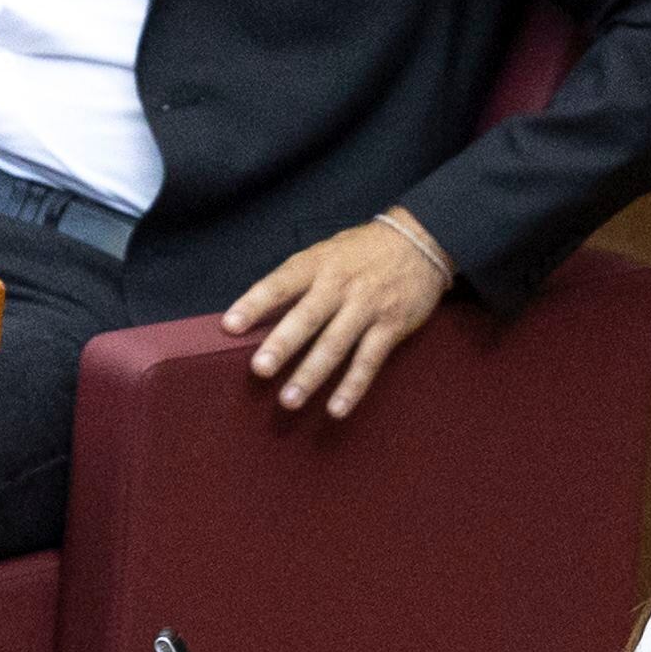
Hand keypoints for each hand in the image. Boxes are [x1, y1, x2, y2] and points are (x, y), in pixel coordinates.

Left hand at [222, 209, 451, 417]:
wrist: (420, 242)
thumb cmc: (362, 252)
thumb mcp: (326, 253)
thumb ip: (297, 281)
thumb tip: (258, 313)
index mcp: (318, 264)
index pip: (281, 283)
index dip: (254, 303)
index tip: (230, 326)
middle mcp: (341, 285)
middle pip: (307, 317)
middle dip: (282, 345)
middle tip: (259, 370)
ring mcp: (367, 307)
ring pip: (335, 345)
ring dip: (311, 375)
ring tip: (289, 400)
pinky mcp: (391, 327)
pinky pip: (368, 361)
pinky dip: (352, 387)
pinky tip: (336, 410)